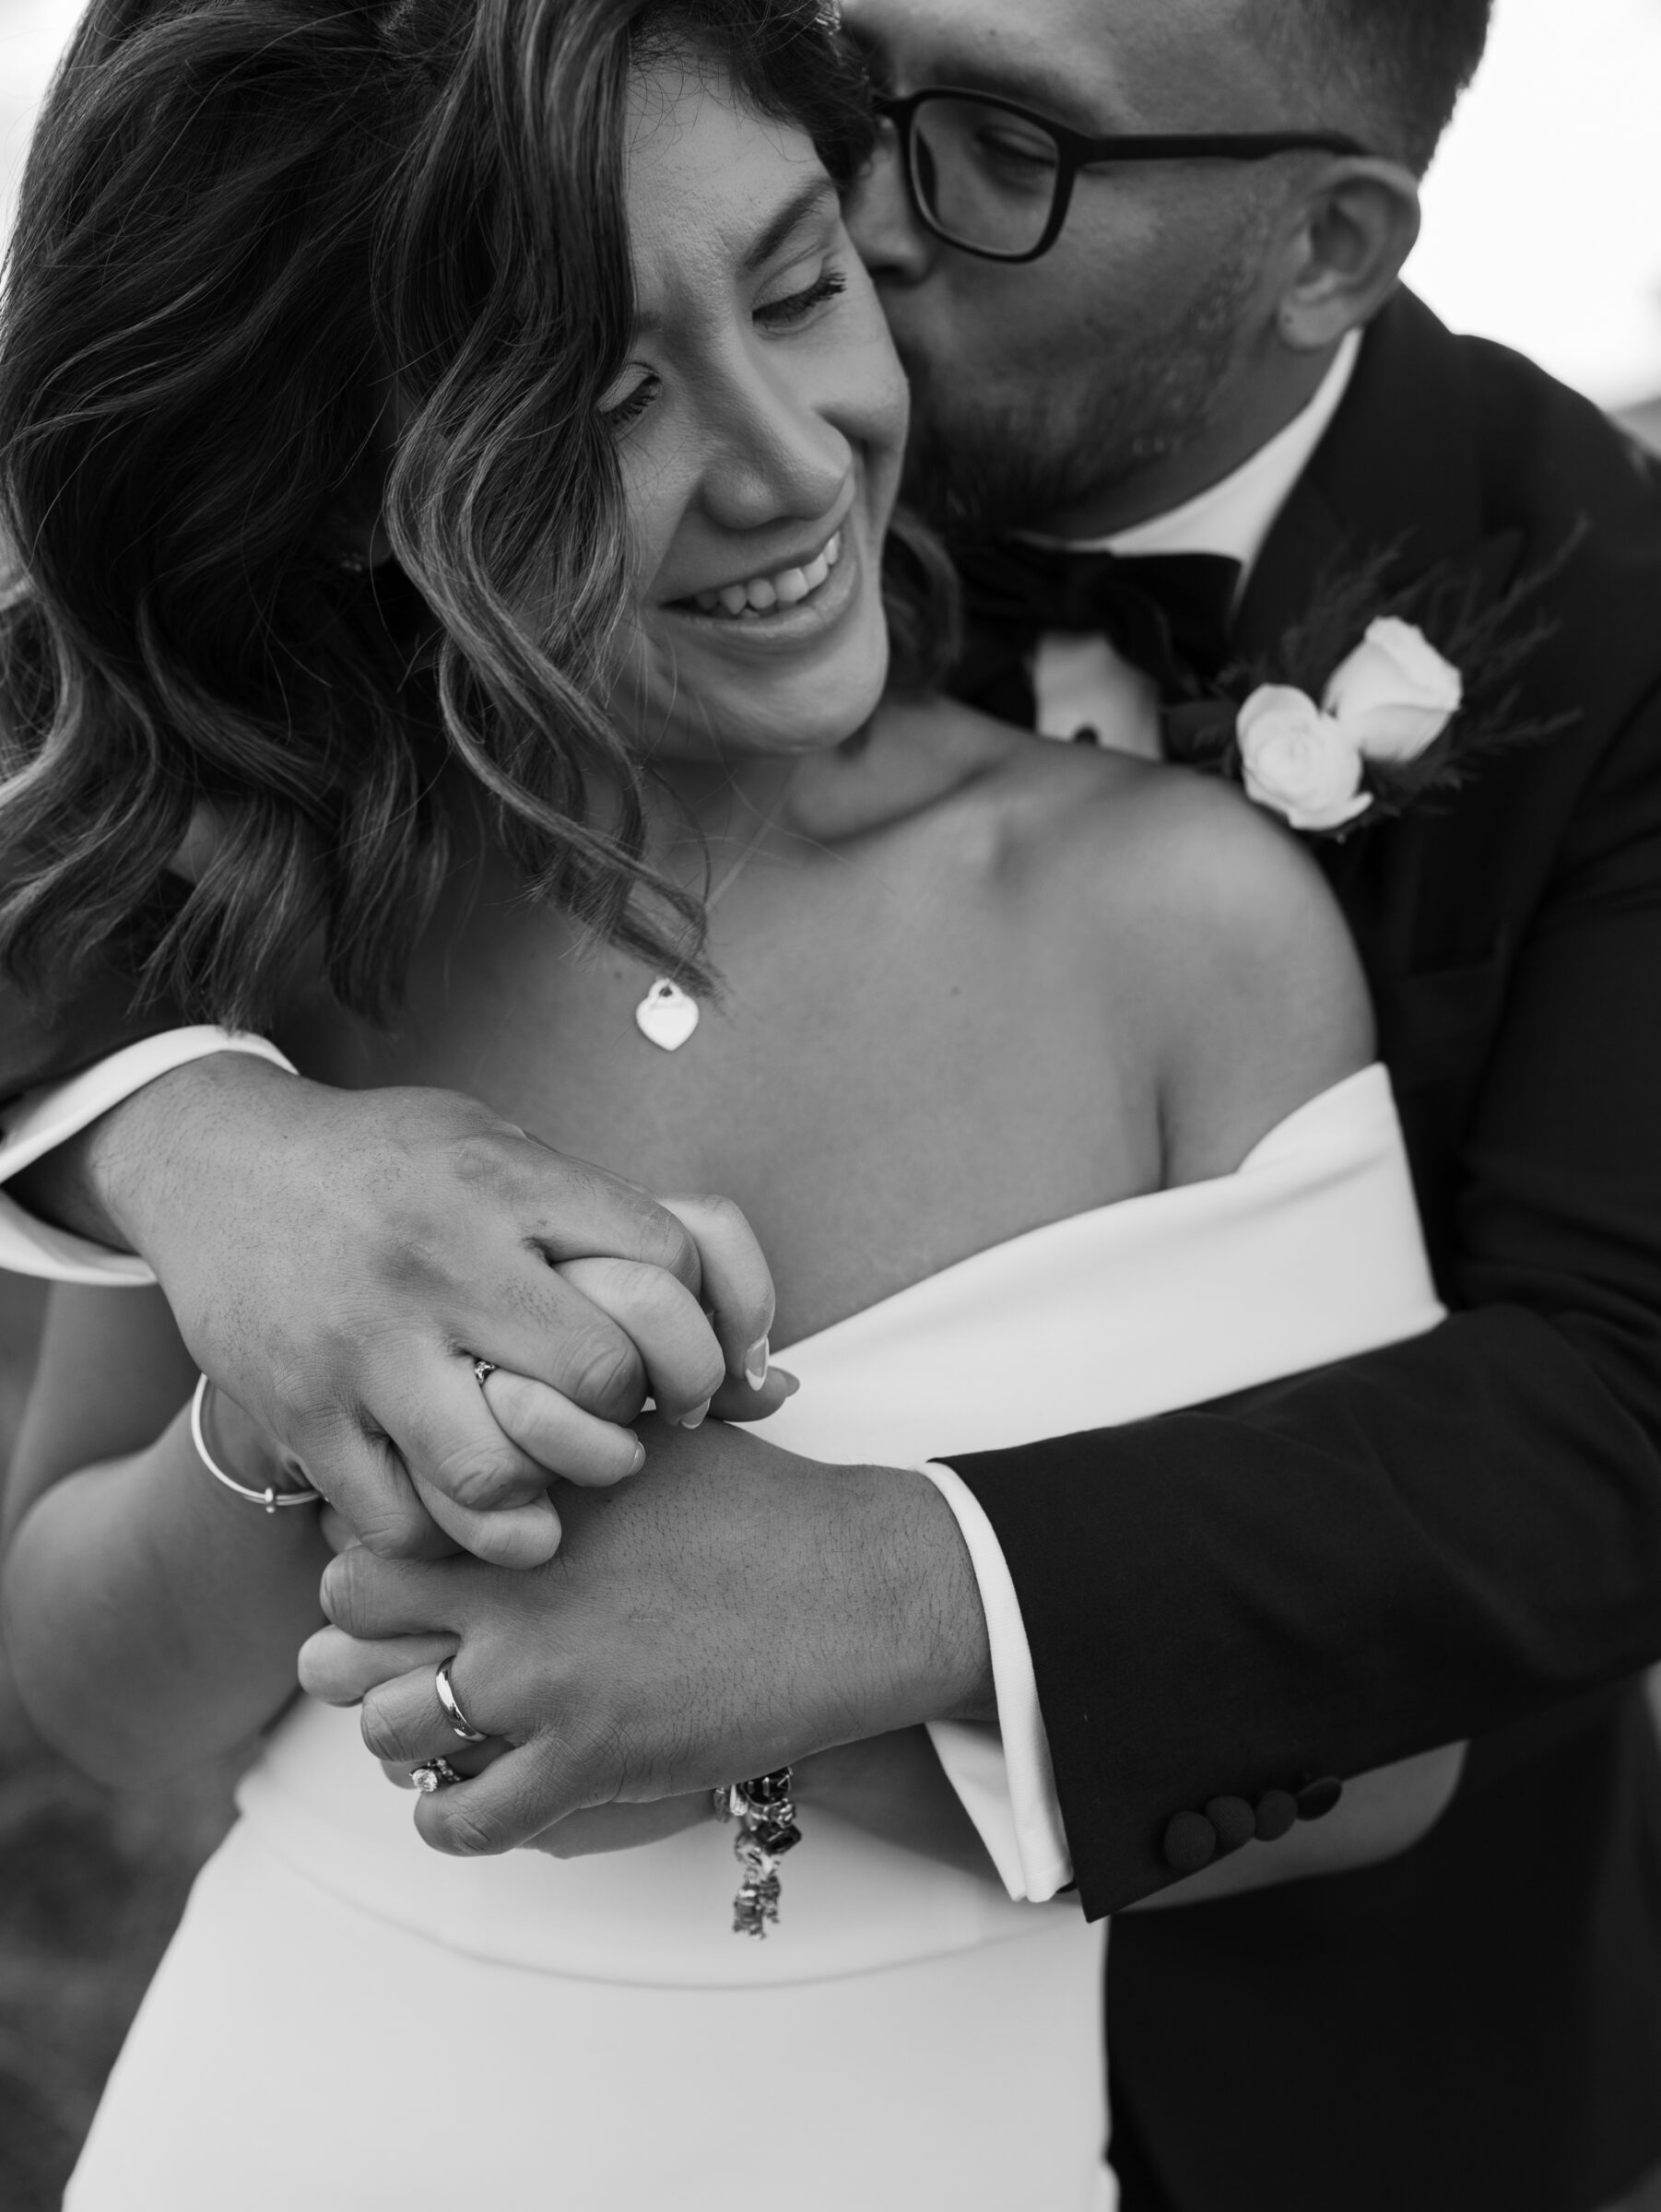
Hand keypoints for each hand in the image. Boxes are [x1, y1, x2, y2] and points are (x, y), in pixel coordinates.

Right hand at [41, 1054, 788, 1564]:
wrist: (218, 1165)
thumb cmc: (397, 1167)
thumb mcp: (508, 1153)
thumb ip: (621, 1233)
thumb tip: (773, 1371)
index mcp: (508, 1184)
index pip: (667, 1264)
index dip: (704, 1328)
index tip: (687, 1364)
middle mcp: (444, 1261)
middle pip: (601, 1376)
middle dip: (633, 1416)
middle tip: (624, 1427)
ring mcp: (366, 1345)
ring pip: (500, 1471)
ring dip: (546, 1496)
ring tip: (551, 1484)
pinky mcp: (304, 1413)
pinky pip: (402, 1520)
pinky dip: (447, 1533)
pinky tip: (461, 1504)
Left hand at [299, 1414, 994, 1856]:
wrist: (855, 1590)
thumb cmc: (762, 1505)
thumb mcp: (651, 1435)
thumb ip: (562, 1426)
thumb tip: (505, 1401)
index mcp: (520, 1505)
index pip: (363, 1544)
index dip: (366, 1573)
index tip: (400, 1591)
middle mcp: (510, 1590)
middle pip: (346, 1635)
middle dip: (361, 1653)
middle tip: (404, 1660)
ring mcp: (543, 1681)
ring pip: (389, 1735)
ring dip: (407, 1740)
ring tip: (442, 1732)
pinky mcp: (588, 1761)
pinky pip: (466, 1820)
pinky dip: (455, 1821)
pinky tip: (479, 1800)